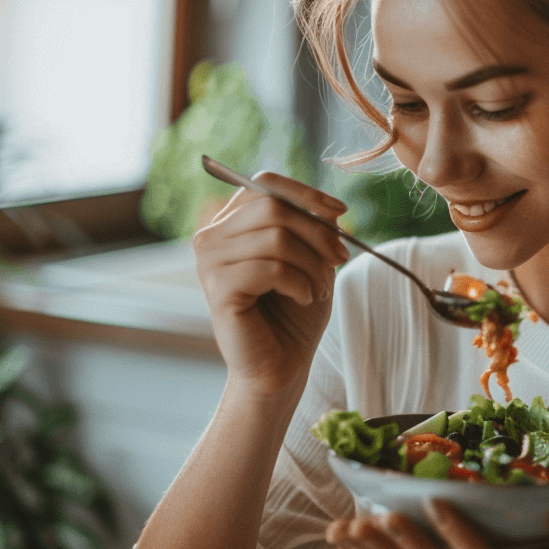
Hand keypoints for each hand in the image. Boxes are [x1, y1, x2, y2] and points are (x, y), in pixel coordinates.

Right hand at [193, 172, 349, 395]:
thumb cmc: (294, 313)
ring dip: (312, 264)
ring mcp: (209, 263)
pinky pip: (271, 268)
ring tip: (318, 288)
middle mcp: (211, 237)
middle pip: (273, 207)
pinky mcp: (218, 290)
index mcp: (231, 223)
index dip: (305, 193)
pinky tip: (303, 299)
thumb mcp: (311, 260)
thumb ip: (313, 228)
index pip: (264, 183)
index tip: (339, 213)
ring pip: (277, 238)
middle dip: (318, 232)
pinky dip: (300, 284)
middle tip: (339, 259)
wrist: (281, 365)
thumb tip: (329, 208)